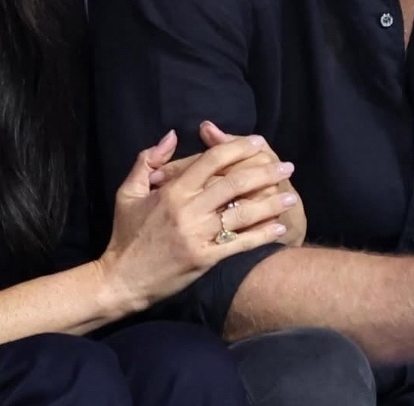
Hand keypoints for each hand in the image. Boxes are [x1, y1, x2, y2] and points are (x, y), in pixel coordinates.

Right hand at [96, 131, 293, 314]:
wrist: (122, 279)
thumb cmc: (125, 233)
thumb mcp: (128, 191)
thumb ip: (148, 160)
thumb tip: (171, 135)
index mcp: (172, 191)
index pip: (211, 160)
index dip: (237, 148)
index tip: (258, 142)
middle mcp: (189, 210)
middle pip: (234, 184)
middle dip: (264, 172)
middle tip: (287, 166)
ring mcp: (199, 236)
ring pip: (242, 214)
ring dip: (270, 203)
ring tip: (291, 195)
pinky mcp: (205, 260)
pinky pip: (240, 244)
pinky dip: (262, 235)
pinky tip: (279, 227)